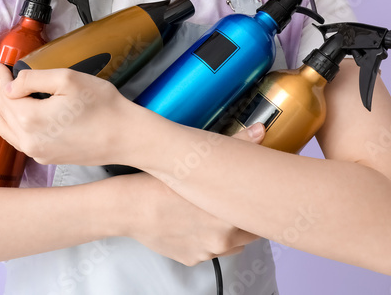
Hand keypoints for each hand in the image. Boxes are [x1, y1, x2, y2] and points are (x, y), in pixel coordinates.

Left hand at [0, 63, 131, 166]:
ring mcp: (39, 151)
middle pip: (3, 114)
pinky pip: (19, 142)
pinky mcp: (49, 157)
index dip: (0, 80)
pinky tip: (3, 127)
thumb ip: (33, 79)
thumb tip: (10, 85)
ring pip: (8, 131)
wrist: (125, 137)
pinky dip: (7, 130)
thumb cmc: (103, 107)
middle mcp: (30, 140)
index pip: (7, 95)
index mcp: (31, 119)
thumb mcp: (67, 79)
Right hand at [117, 124, 265, 265]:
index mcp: (230, 216)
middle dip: (245, 219)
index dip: (258, 206)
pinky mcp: (192, 259)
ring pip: (231, 245)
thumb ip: (236, 146)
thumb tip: (259, 131)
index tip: (256, 198)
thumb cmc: (162, 184)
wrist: (130, 207)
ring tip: (211, 214)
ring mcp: (207, 252)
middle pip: (250, 233)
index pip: (260, 217)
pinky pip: (209, 252)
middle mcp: (222, 239)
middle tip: (232, 203)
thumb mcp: (199, 160)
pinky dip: (205, 240)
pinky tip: (193, 224)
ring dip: (227, 232)